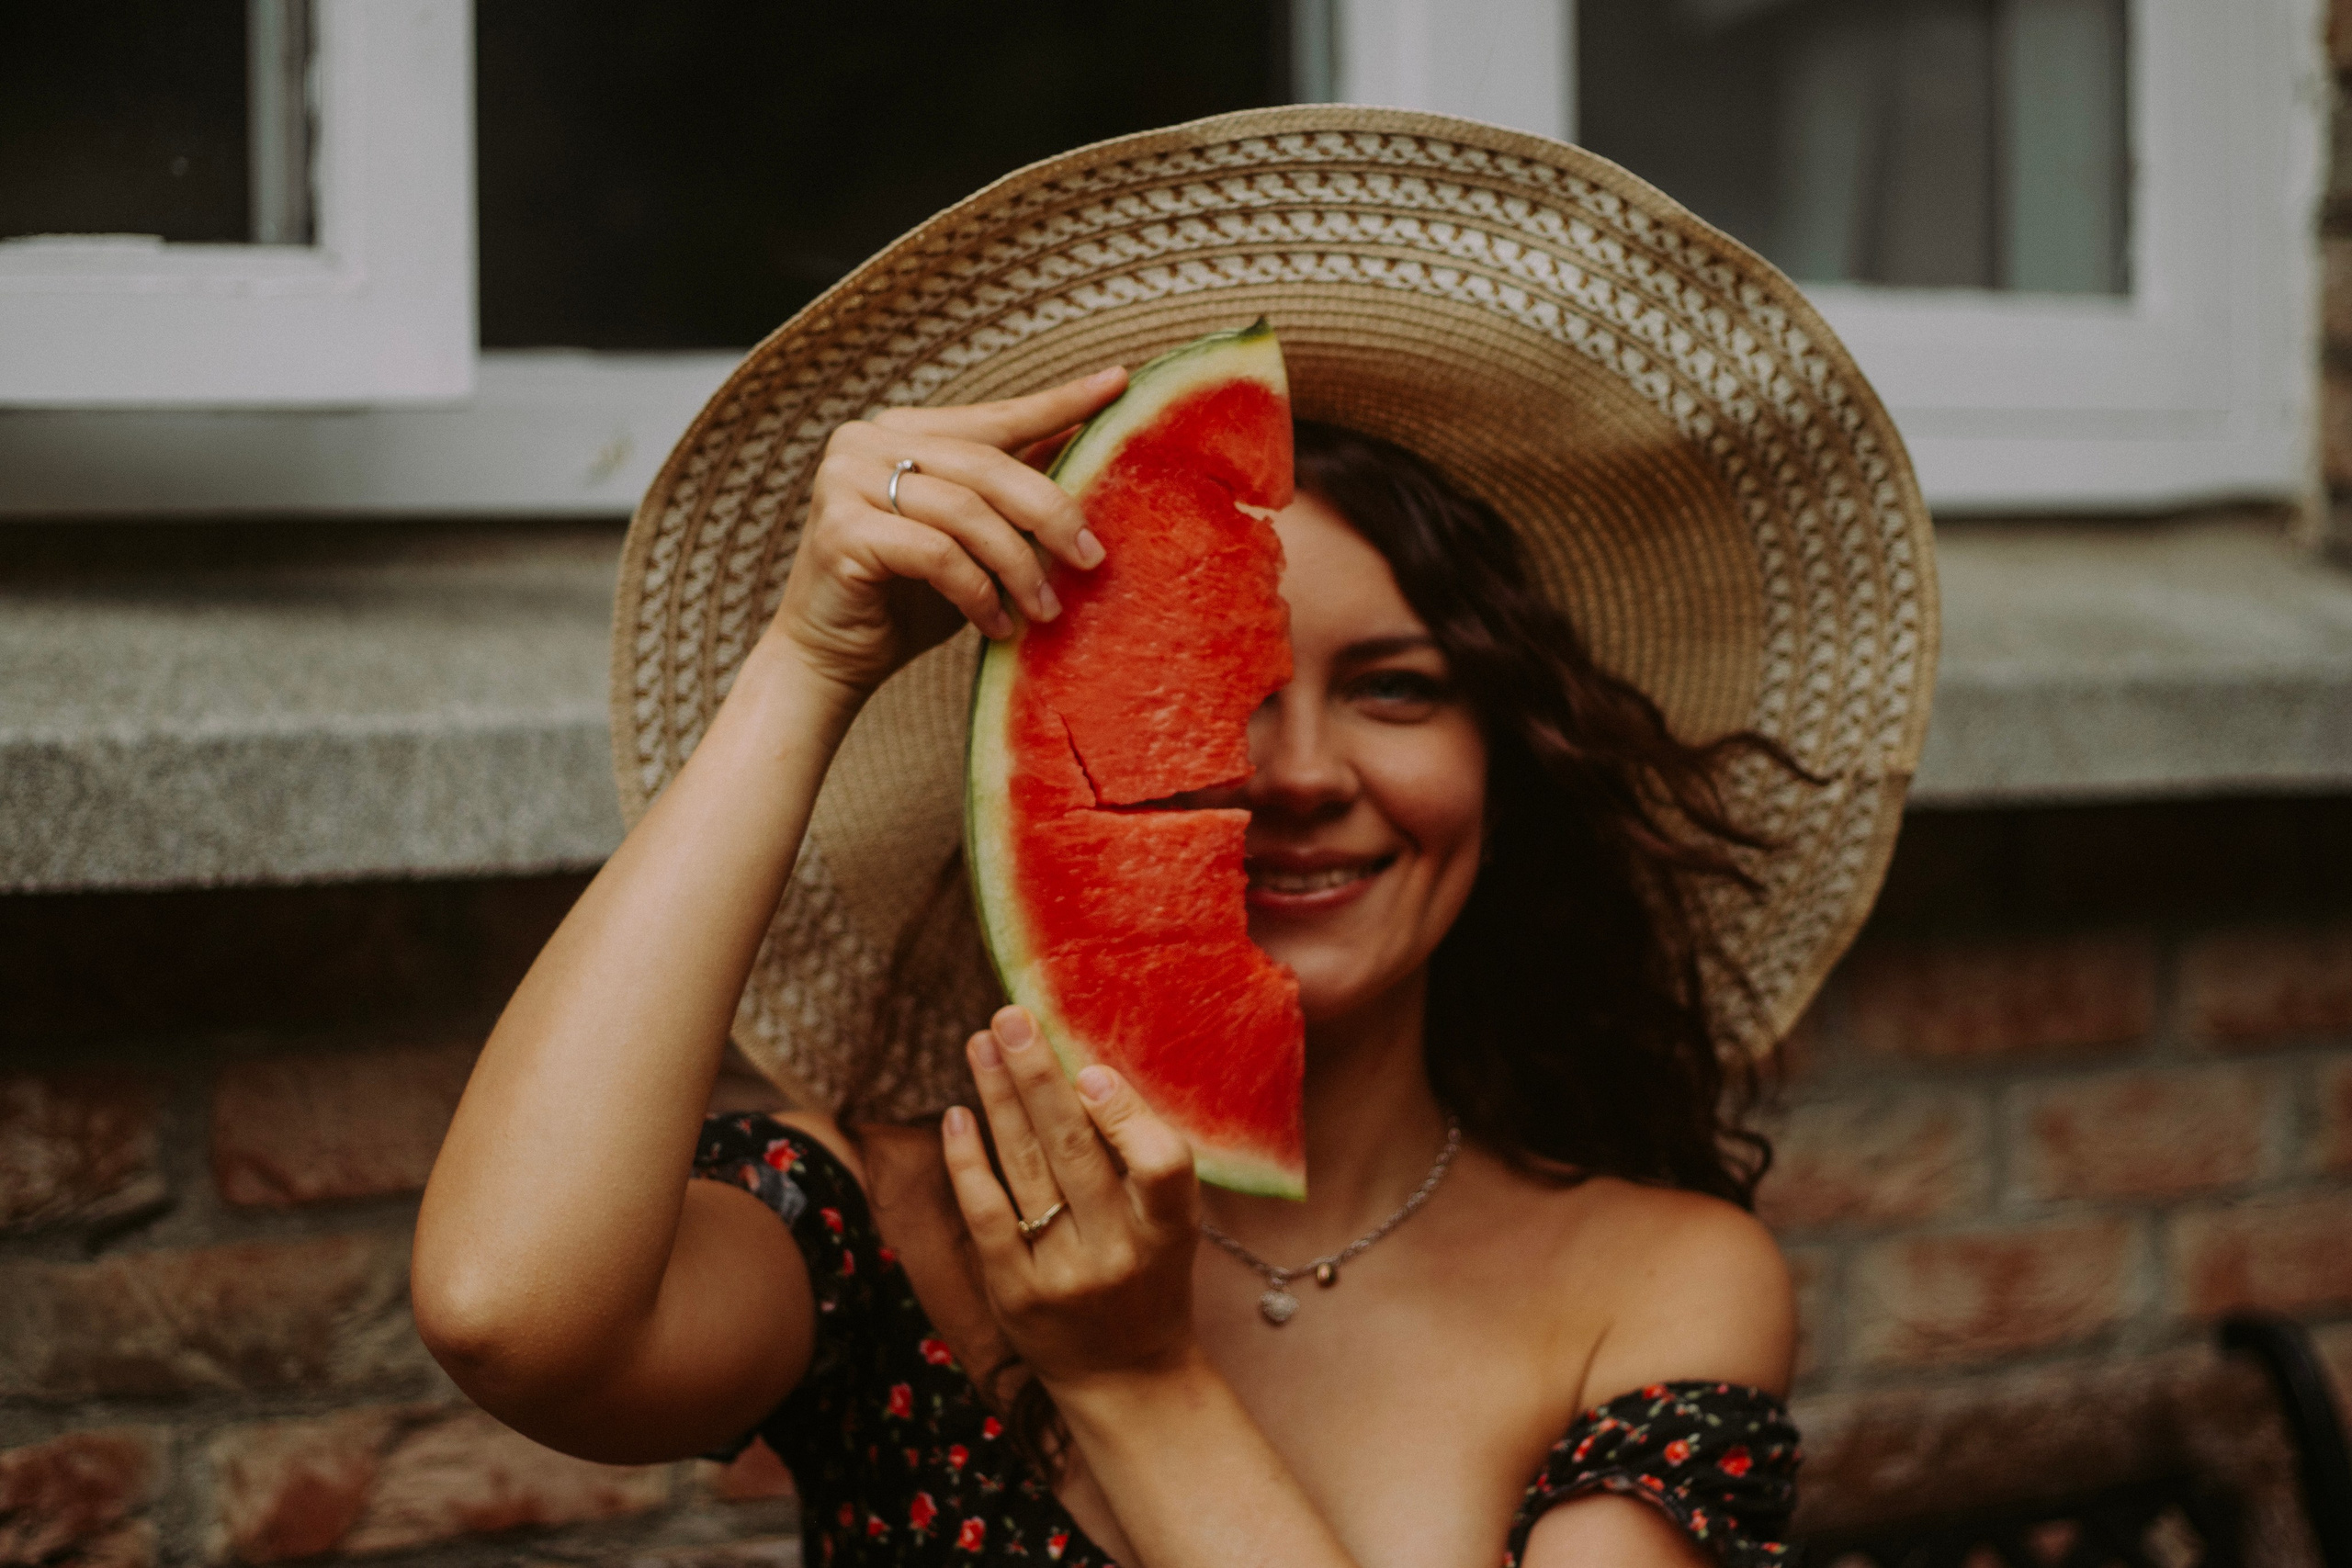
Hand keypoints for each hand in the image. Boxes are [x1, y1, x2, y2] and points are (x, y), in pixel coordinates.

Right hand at [768, 369, 1125, 697]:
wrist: (828, 661)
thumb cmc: (906, 601)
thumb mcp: (973, 540)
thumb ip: (1011, 496)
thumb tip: (1086, 452)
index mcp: (901, 431)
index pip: (995, 416)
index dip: (1058, 402)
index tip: (1119, 383)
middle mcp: (867, 440)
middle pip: (988, 466)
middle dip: (1051, 514)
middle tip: (1091, 559)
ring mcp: (845, 479)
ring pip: (967, 512)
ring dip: (1019, 566)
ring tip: (1045, 610)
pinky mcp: (840, 528)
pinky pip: (937, 553)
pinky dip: (978, 592)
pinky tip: (997, 625)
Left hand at [942, 1006, 1200, 1389]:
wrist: (1125, 1380)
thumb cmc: (1150, 1278)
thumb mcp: (1170, 1225)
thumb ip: (1140, 1158)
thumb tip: (1087, 1060)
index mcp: (1170, 1232)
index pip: (1160, 1167)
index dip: (1125, 1116)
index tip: (1090, 1068)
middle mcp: (1118, 1254)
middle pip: (1074, 1153)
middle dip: (1039, 1077)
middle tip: (1011, 1016)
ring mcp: (1063, 1277)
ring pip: (1025, 1172)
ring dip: (999, 1098)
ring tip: (981, 1042)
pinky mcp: (1014, 1295)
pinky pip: (985, 1216)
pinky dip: (968, 1163)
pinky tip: (956, 1116)